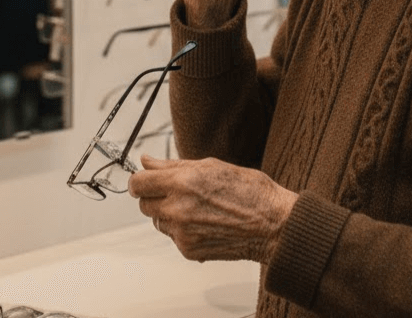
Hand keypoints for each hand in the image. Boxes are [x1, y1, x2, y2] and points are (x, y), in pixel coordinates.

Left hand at [129, 155, 296, 263]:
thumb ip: (172, 165)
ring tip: (196, 207)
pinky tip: (204, 222)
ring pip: (158, 221)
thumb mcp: (210, 166)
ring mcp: (182, 233)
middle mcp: (177, 209)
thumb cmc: (249, 192)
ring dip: (168, 214)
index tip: (144, 181)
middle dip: (155, 196)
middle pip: (144, 204)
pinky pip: (173, 236)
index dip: (139, 181)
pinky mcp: (188, 250)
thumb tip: (147, 161)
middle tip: (176, 192)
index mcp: (181, 183)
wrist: (272, 224)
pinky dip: (182, 230)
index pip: (138, 183)